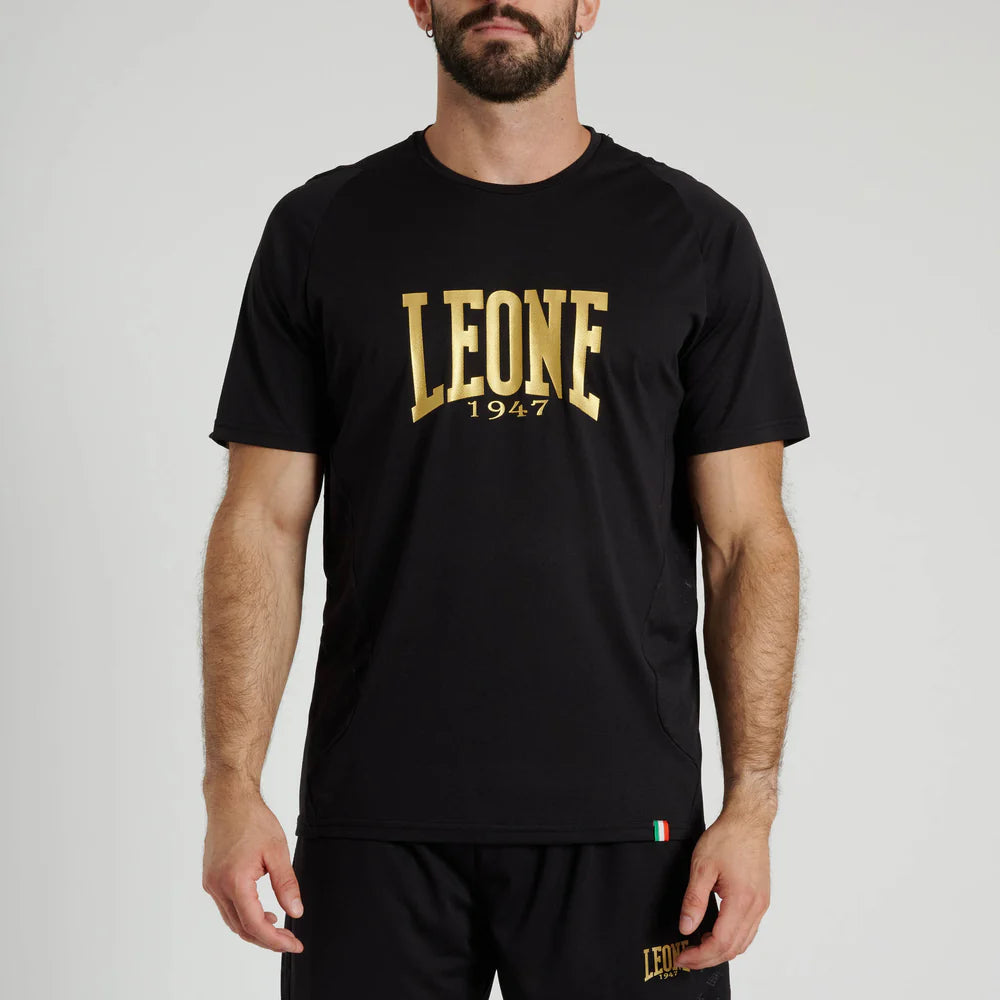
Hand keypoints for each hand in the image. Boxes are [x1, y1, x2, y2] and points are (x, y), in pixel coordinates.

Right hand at [202, 785, 304, 952]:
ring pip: (233, 920)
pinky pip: (227, 907)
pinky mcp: (210, 878)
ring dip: (254, 928)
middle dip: (267, 939)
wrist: (230, 800)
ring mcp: (211, 883)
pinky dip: (244, 914)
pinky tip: (261, 910)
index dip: (275, 940)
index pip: (254, 925)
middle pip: (242, 928)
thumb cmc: (253, 820)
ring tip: (278, 927)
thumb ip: (286, 884)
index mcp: (234, 881)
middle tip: (290, 940)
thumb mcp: (277, 851)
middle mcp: (217, 886)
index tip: (294, 944)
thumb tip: (295, 912)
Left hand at [674, 809, 770, 969]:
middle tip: (686, 958)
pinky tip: (716, 935)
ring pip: (743, 943)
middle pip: (733, 948)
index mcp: (742, 900)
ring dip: (720, 952)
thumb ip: (694, 900)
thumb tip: (686, 927)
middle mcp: (756, 907)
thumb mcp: (702, 866)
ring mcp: (761, 905)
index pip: (721, 942)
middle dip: (707, 958)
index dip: (700, 955)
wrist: (748, 821)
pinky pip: (748, 931)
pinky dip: (732, 940)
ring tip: (697, 949)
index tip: (682, 957)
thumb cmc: (727, 837)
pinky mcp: (761, 901)